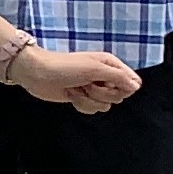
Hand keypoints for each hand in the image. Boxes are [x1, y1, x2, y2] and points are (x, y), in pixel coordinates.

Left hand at [16, 47, 139, 113]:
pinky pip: (93, 109)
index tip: (106, 82)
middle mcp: (105, 76)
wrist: (37, 74)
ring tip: (76, 88)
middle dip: (102, 94)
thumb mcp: (93, 68)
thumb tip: (136, 87)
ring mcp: (94, 88)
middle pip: (119, 96)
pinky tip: (71, 95)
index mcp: (111, 64)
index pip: (132, 82)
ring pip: (106, 105)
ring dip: (89, 99)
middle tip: (86, 84)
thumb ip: (117, 77)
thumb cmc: (64, 66)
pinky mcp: (83, 98)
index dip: (121, 87)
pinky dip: (82, 104)